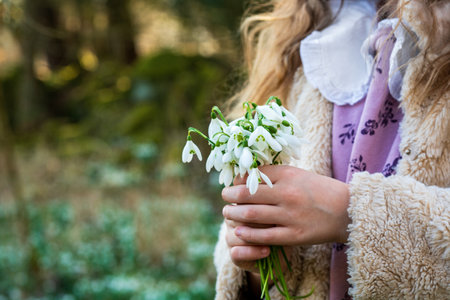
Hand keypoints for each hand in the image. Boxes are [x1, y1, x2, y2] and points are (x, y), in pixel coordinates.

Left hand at [222, 165, 350, 248]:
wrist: (347, 211)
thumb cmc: (318, 190)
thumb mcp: (297, 174)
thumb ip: (273, 174)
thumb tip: (246, 176)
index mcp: (288, 175)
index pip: (254, 174)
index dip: (238, 179)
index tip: (232, 183)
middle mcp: (288, 193)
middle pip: (247, 194)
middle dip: (230, 196)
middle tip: (224, 197)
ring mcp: (291, 215)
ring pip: (252, 215)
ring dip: (234, 214)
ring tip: (227, 213)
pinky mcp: (295, 235)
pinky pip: (265, 235)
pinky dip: (248, 234)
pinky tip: (239, 232)